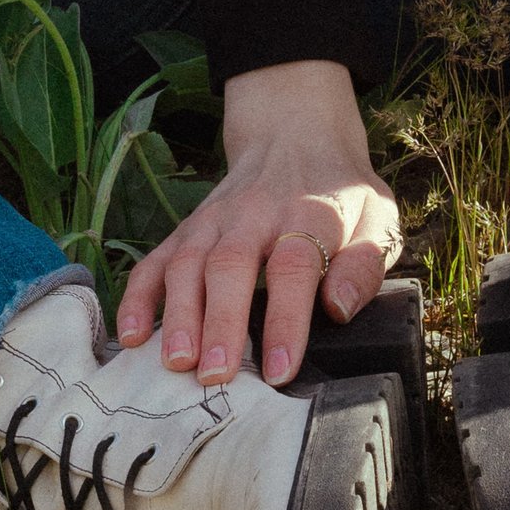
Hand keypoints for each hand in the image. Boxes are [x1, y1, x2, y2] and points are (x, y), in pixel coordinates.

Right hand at [114, 58, 398, 389]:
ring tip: (176, 363)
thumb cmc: (341, 194)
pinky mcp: (188, 228)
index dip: (286, 319)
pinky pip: (156, 258)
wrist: (296, 134)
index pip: (295, 266)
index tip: (280, 369)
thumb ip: (365, 264)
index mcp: (310, 214)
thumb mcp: (376, 216)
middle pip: (231, 264)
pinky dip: (139, 296)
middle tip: (215, 375)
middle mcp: (256, 214)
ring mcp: (215, 219)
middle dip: (221, 322)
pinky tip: (133, 335)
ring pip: (189, 262)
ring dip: (179, 313)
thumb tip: (340, 309)